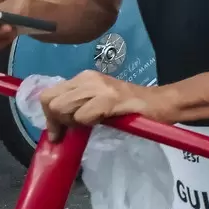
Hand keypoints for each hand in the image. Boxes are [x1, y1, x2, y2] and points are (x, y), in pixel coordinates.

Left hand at [37, 71, 169, 129]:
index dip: (48, 116)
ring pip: (62, 108)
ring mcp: (99, 87)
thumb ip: (77, 106)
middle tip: (75, 129)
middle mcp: (88, 78)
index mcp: (84, 78)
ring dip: (72, 123)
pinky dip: (88, 124)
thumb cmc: (129, 107)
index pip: (48, 94)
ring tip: (91, 123)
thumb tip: (53, 125)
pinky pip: (83, 116)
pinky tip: (103, 121)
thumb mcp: (98, 101)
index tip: (59, 131)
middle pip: (50, 102)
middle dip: (57, 121)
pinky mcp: (109, 99)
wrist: (160, 103)